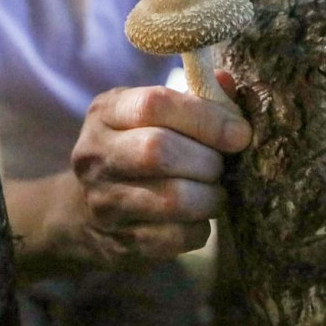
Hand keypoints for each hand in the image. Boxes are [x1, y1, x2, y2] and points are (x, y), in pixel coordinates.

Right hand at [69, 75, 250, 266]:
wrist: (85, 214)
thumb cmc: (134, 149)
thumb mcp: (150, 114)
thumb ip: (193, 96)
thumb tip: (228, 83)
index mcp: (106, 112)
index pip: (154, 104)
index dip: (205, 117)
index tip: (240, 133)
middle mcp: (96, 154)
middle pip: (160, 150)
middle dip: (208, 159)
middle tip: (221, 165)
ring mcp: (104, 202)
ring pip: (173, 198)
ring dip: (210, 196)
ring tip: (214, 190)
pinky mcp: (121, 242)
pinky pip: (178, 236)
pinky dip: (201, 227)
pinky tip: (197, 216)